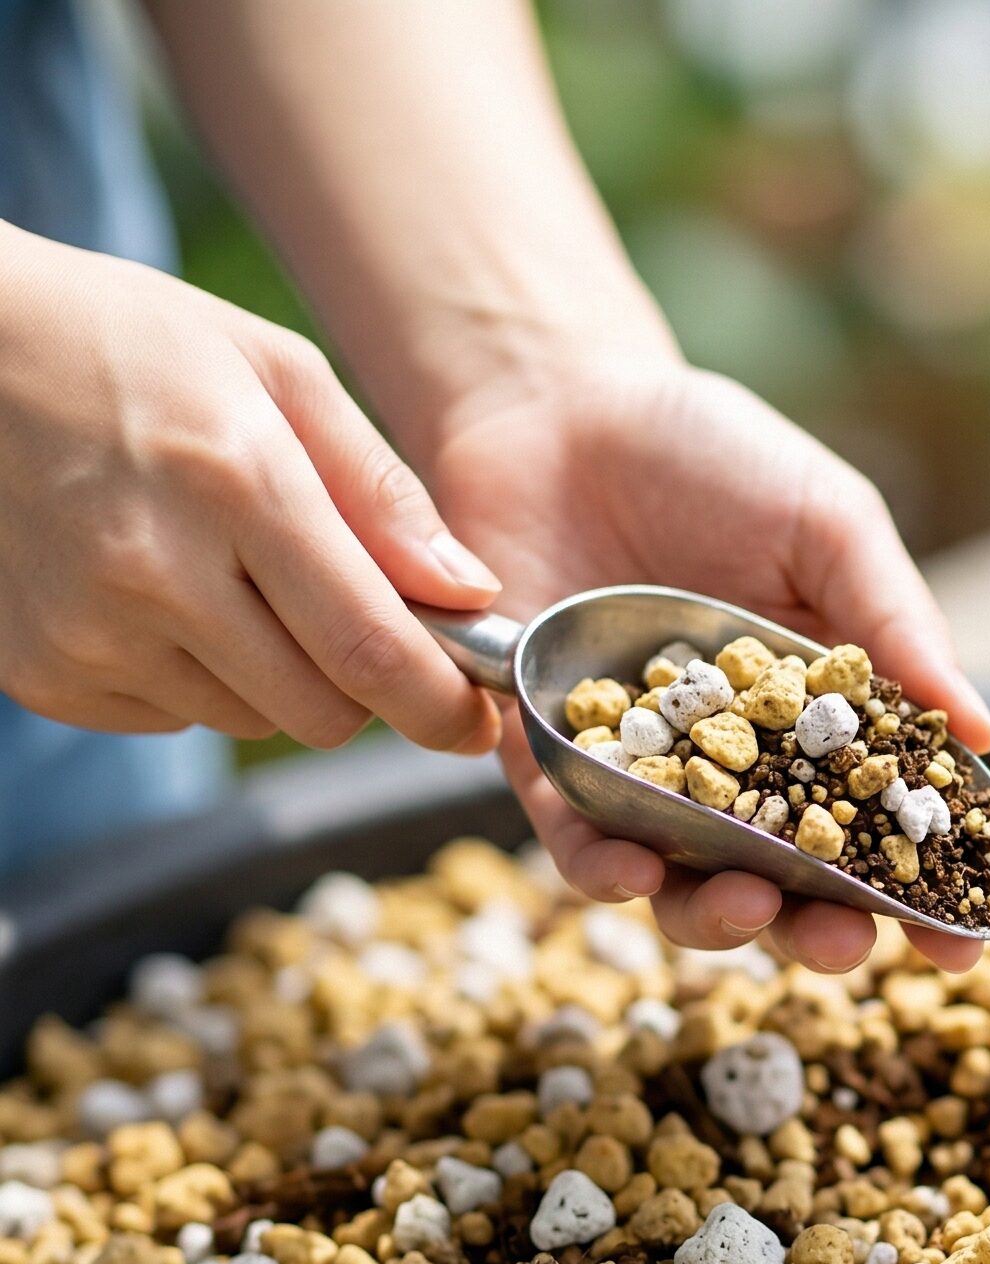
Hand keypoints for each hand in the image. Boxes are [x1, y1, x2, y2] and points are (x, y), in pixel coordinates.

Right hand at [0, 230, 501, 753]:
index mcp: (235, 486)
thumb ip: (383, 493)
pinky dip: (198, 677)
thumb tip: (470, 594)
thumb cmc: (130, 347)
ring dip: (277, 677)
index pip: (373, 650)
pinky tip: (163, 594)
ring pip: (252, 721)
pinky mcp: (45, 672)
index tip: (476, 720)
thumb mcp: (276, 372)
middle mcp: (156, 573)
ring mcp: (90, 632)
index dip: (442, 707)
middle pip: (322, 713)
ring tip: (234, 579)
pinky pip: (175, 717)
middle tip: (355, 627)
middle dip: (364, 690)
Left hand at [422, 353, 989, 974]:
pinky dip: (603, 870)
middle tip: (844, 945)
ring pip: (686, 888)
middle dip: (820, 934)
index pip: (881, 832)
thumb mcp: (831, 527)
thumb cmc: (714, 457)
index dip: (922, 896)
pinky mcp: (550, 765)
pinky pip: (577, 842)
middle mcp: (738, 771)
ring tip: (744, 908)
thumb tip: (984, 734)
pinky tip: (629, 871)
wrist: (561, 401)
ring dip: (718, 921)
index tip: (963, 944)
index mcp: (822, 728)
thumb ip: (898, 628)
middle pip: (789, 887)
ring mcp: (646, 777)